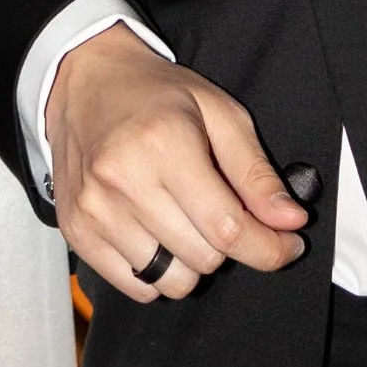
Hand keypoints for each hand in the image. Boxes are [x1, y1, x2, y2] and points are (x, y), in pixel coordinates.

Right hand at [47, 25, 310, 303]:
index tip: (288, 245)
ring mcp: (95, 210)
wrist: (85, 80)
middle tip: (222, 214)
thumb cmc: (156, 94)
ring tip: (184, 220)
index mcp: (165, 144)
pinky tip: (156, 233)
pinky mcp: (77, 230)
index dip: (268, 247)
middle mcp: (124, 181)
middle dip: (227, 245)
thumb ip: (256, 172)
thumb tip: (290, 221)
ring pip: (171, 281)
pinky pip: (136, 287)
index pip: (227, 228)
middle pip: (203, 259)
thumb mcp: (219, 113)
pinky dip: (156, 272)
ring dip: (191, 262)